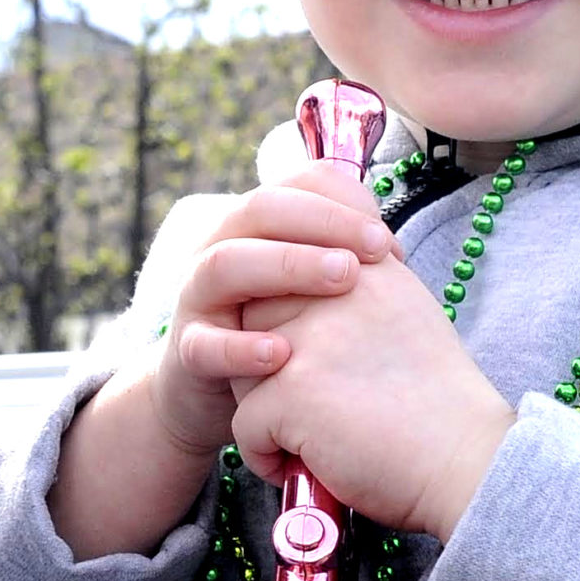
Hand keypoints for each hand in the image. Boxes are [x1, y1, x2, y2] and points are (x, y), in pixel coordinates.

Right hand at [47, 167, 396, 561]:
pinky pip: (205, 344)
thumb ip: (342, 262)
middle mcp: (219, 246)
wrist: (212, 396)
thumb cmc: (277, 333)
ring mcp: (197, 297)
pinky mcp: (186, 351)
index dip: (345, 201)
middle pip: (263, 209)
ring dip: (288, 264)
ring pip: (227, 263)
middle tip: (378, 249)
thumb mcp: (308, 292)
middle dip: (326, 222)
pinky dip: (242, 348)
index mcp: (255, 225)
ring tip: (343, 279)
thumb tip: (393, 250)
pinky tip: (283, 354)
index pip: (297, 184)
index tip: (388, 240)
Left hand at [231, 253, 514, 542]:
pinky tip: (310, 467)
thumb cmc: (438, 407)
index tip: (327, 369)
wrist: (468, 464)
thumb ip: (358, 287)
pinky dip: (267, 456)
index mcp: (365, 267)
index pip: (285, 276)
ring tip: (315, 436)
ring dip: (265, 411)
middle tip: (314, 405)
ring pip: (239, 371)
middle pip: (252, 319)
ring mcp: (310, 340)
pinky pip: (244, 424)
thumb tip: (309, 275)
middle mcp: (336, 290)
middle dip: (264, 366)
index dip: (290, 329)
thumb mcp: (407, 315)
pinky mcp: (292, 392)